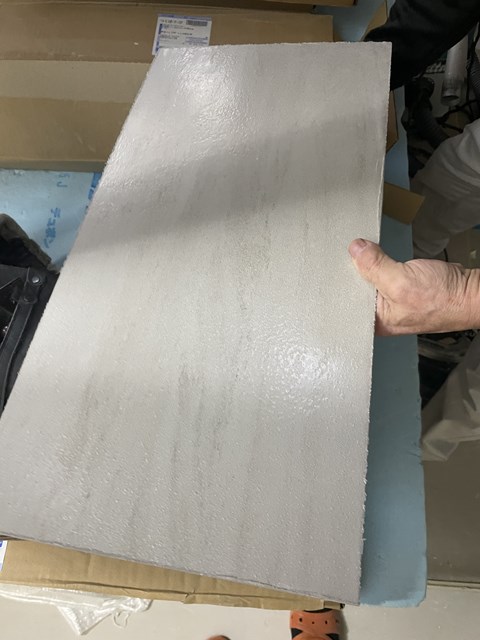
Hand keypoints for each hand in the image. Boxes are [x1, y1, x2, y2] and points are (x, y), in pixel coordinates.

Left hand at [348, 239, 479, 335]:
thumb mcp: (400, 280)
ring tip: (355, 250)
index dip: (338, 285)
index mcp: (376, 322)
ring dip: (364, 265)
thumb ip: (374, 266)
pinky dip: (378, 263)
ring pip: (368, 280)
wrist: (470, 292)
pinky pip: (381, 274)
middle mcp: (380, 315)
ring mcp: (390, 301)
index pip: (347, 305)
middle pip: (355, 290)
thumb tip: (356, 249)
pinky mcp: (399, 288)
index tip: (330, 265)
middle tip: (340, 253)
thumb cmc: (442, 298)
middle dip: (350, 272)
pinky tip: (370, 254)